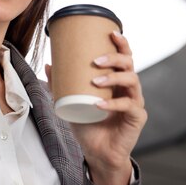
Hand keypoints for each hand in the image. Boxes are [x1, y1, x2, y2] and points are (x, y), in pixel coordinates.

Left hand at [46, 31, 146, 184]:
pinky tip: (99, 105)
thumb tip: (48, 64)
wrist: (97, 152)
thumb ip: (60, 85)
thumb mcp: (70, 102)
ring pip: (132, 81)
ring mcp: (135, 102)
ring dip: (113, 77)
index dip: (121, 43)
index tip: (111, 32)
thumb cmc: (88, 124)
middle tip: (95, 61)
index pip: (124, 56)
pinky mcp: (137, 117)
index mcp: (117, 80)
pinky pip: (129, 106)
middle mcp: (129, 88)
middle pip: (129, 64)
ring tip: (95, 81)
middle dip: (114, 58)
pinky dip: (113, 104)